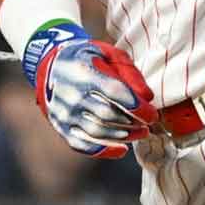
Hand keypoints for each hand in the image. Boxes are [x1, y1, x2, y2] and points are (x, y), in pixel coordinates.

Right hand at [29, 24, 157, 158]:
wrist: (51, 65)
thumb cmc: (89, 58)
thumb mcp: (110, 53)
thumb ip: (130, 72)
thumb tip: (148, 96)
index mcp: (85, 73)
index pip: (116, 93)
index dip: (138, 107)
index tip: (153, 115)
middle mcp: (72, 95)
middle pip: (108, 115)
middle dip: (133, 123)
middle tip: (149, 124)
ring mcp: (64, 114)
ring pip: (98, 132)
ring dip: (124, 137)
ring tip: (141, 133)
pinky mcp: (61, 127)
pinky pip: (82, 145)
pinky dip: (103, 151)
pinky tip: (122, 150)